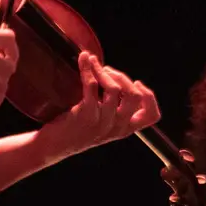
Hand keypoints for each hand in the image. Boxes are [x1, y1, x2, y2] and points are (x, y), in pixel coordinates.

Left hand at [34, 53, 160, 159]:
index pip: (152, 116)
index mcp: (125, 129)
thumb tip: (118, 76)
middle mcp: (117, 128)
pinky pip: (92, 85)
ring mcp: (102, 123)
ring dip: (104, 71)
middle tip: (107, 71)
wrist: (54, 146)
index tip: (136, 83)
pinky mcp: (86, 115)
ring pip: (115, 89)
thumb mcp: (104, 123)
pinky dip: (88, 68)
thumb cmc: (78, 129)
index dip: (149, 97)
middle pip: (135, 96)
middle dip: (122, 76)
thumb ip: (116, 108)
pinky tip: (84, 60)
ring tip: (94, 65)